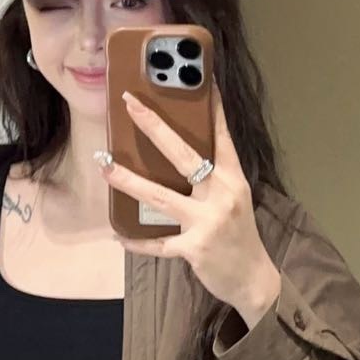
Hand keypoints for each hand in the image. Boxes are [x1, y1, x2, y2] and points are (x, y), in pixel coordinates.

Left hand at [98, 82, 281, 322]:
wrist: (254, 280)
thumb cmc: (239, 236)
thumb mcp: (235, 200)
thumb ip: (212, 178)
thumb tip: (178, 157)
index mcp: (233, 180)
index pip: (221, 136)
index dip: (212, 108)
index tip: (202, 80)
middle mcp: (222, 196)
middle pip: (184, 155)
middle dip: (154, 127)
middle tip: (130, 104)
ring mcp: (208, 222)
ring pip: (161, 196)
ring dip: (129, 181)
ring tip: (105, 166)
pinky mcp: (194, 248)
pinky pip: (157, 242)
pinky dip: (136, 241)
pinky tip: (118, 234)